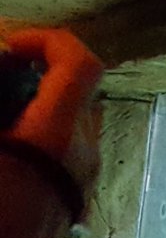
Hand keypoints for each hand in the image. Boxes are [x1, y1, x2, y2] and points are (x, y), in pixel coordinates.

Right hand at [3, 28, 103, 191]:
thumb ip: (0, 96)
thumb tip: (2, 59)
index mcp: (58, 133)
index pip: (81, 64)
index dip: (48, 41)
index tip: (11, 46)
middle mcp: (84, 152)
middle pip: (78, 88)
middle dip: (38, 72)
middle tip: (1, 75)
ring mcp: (85, 176)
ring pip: (73, 118)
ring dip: (38, 103)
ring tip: (3, 110)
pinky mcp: (76, 196)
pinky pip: (68, 146)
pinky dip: (41, 130)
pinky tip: (10, 143)